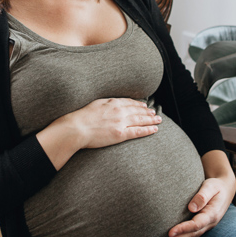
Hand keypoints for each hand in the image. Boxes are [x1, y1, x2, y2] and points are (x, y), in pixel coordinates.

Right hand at [37, 98, 159, 170]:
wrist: (77, 128)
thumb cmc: (82, 117)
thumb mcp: (95, 104)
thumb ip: (106, 103)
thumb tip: (111, 104)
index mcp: (112, 103)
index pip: (130, 102)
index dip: (138, 104)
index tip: (144, 105)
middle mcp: (119, 111)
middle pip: (138, 110)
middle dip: (148, 112)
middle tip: (155, 113)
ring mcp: (121, 122)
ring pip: (140, 120)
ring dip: (151, 119)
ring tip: (158, 120)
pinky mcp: (120, 134)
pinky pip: (138, 131)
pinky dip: (148, 130)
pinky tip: (154, 129)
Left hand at [164, 175, 235, 236]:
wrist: (225, 188)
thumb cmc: (216, 186)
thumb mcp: (211, 186)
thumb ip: (202, 196)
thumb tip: (191, 207)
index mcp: (212, 213)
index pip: (196, 224)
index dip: (183, 229)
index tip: (170, 232)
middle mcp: (210, 222)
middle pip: (193, 233)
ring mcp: (208, 224)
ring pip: (193, 236)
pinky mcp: (204, 224)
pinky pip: (194, 235)